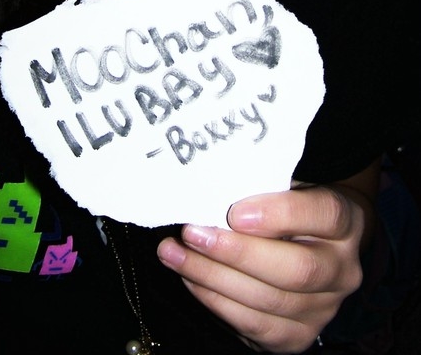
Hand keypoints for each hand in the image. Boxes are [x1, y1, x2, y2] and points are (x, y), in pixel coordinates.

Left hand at [157, 184, 368, 352]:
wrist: (313, 245)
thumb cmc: (288, 204)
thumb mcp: (284, 185)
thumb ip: (260, 186)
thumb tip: (211, 186)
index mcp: (346, 222)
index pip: (324, 214)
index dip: (280, 214)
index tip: (235, 211)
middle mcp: (342, 269)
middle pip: (297, 269)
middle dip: (237, 253)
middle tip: (192, 233)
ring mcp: (324, 308)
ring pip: (270, 301)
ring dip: (212, 277)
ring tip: (174, 253)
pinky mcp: (298, 335)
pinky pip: (255, 326)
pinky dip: (216, 301)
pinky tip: (190, 278)